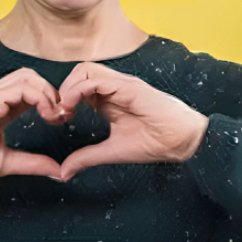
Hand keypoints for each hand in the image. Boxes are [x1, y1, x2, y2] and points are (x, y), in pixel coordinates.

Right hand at [0, 68, 68, 179]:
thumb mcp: (5, 162)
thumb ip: (32, 163)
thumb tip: (58, 172)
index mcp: (0, 107)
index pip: (31, 89)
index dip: (51, 100)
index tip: (61, 120)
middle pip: (32, 76)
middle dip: (53, 92)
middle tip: (62, 115)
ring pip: (28, 76)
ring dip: (48, 93)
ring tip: (55, 115)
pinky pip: (19, 89)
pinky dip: (39, 98)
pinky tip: (45, 115)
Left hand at [57, 62, 209, 180]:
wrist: (182, 141)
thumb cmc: (155, 143)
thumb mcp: (112, 151)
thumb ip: (87, 158)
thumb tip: (64, 172)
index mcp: (109, 99)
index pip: (79, 86)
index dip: (64, 99)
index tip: (59, 120)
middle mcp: (114, 87)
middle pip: (79, 72)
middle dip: (62, 90)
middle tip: (58, 114)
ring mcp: (121, 84)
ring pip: (84, 69)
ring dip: (68, 87)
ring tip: (65, 109)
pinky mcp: (128, 86)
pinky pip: (95, 78)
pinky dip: (78, 89)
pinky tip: (73, 107)